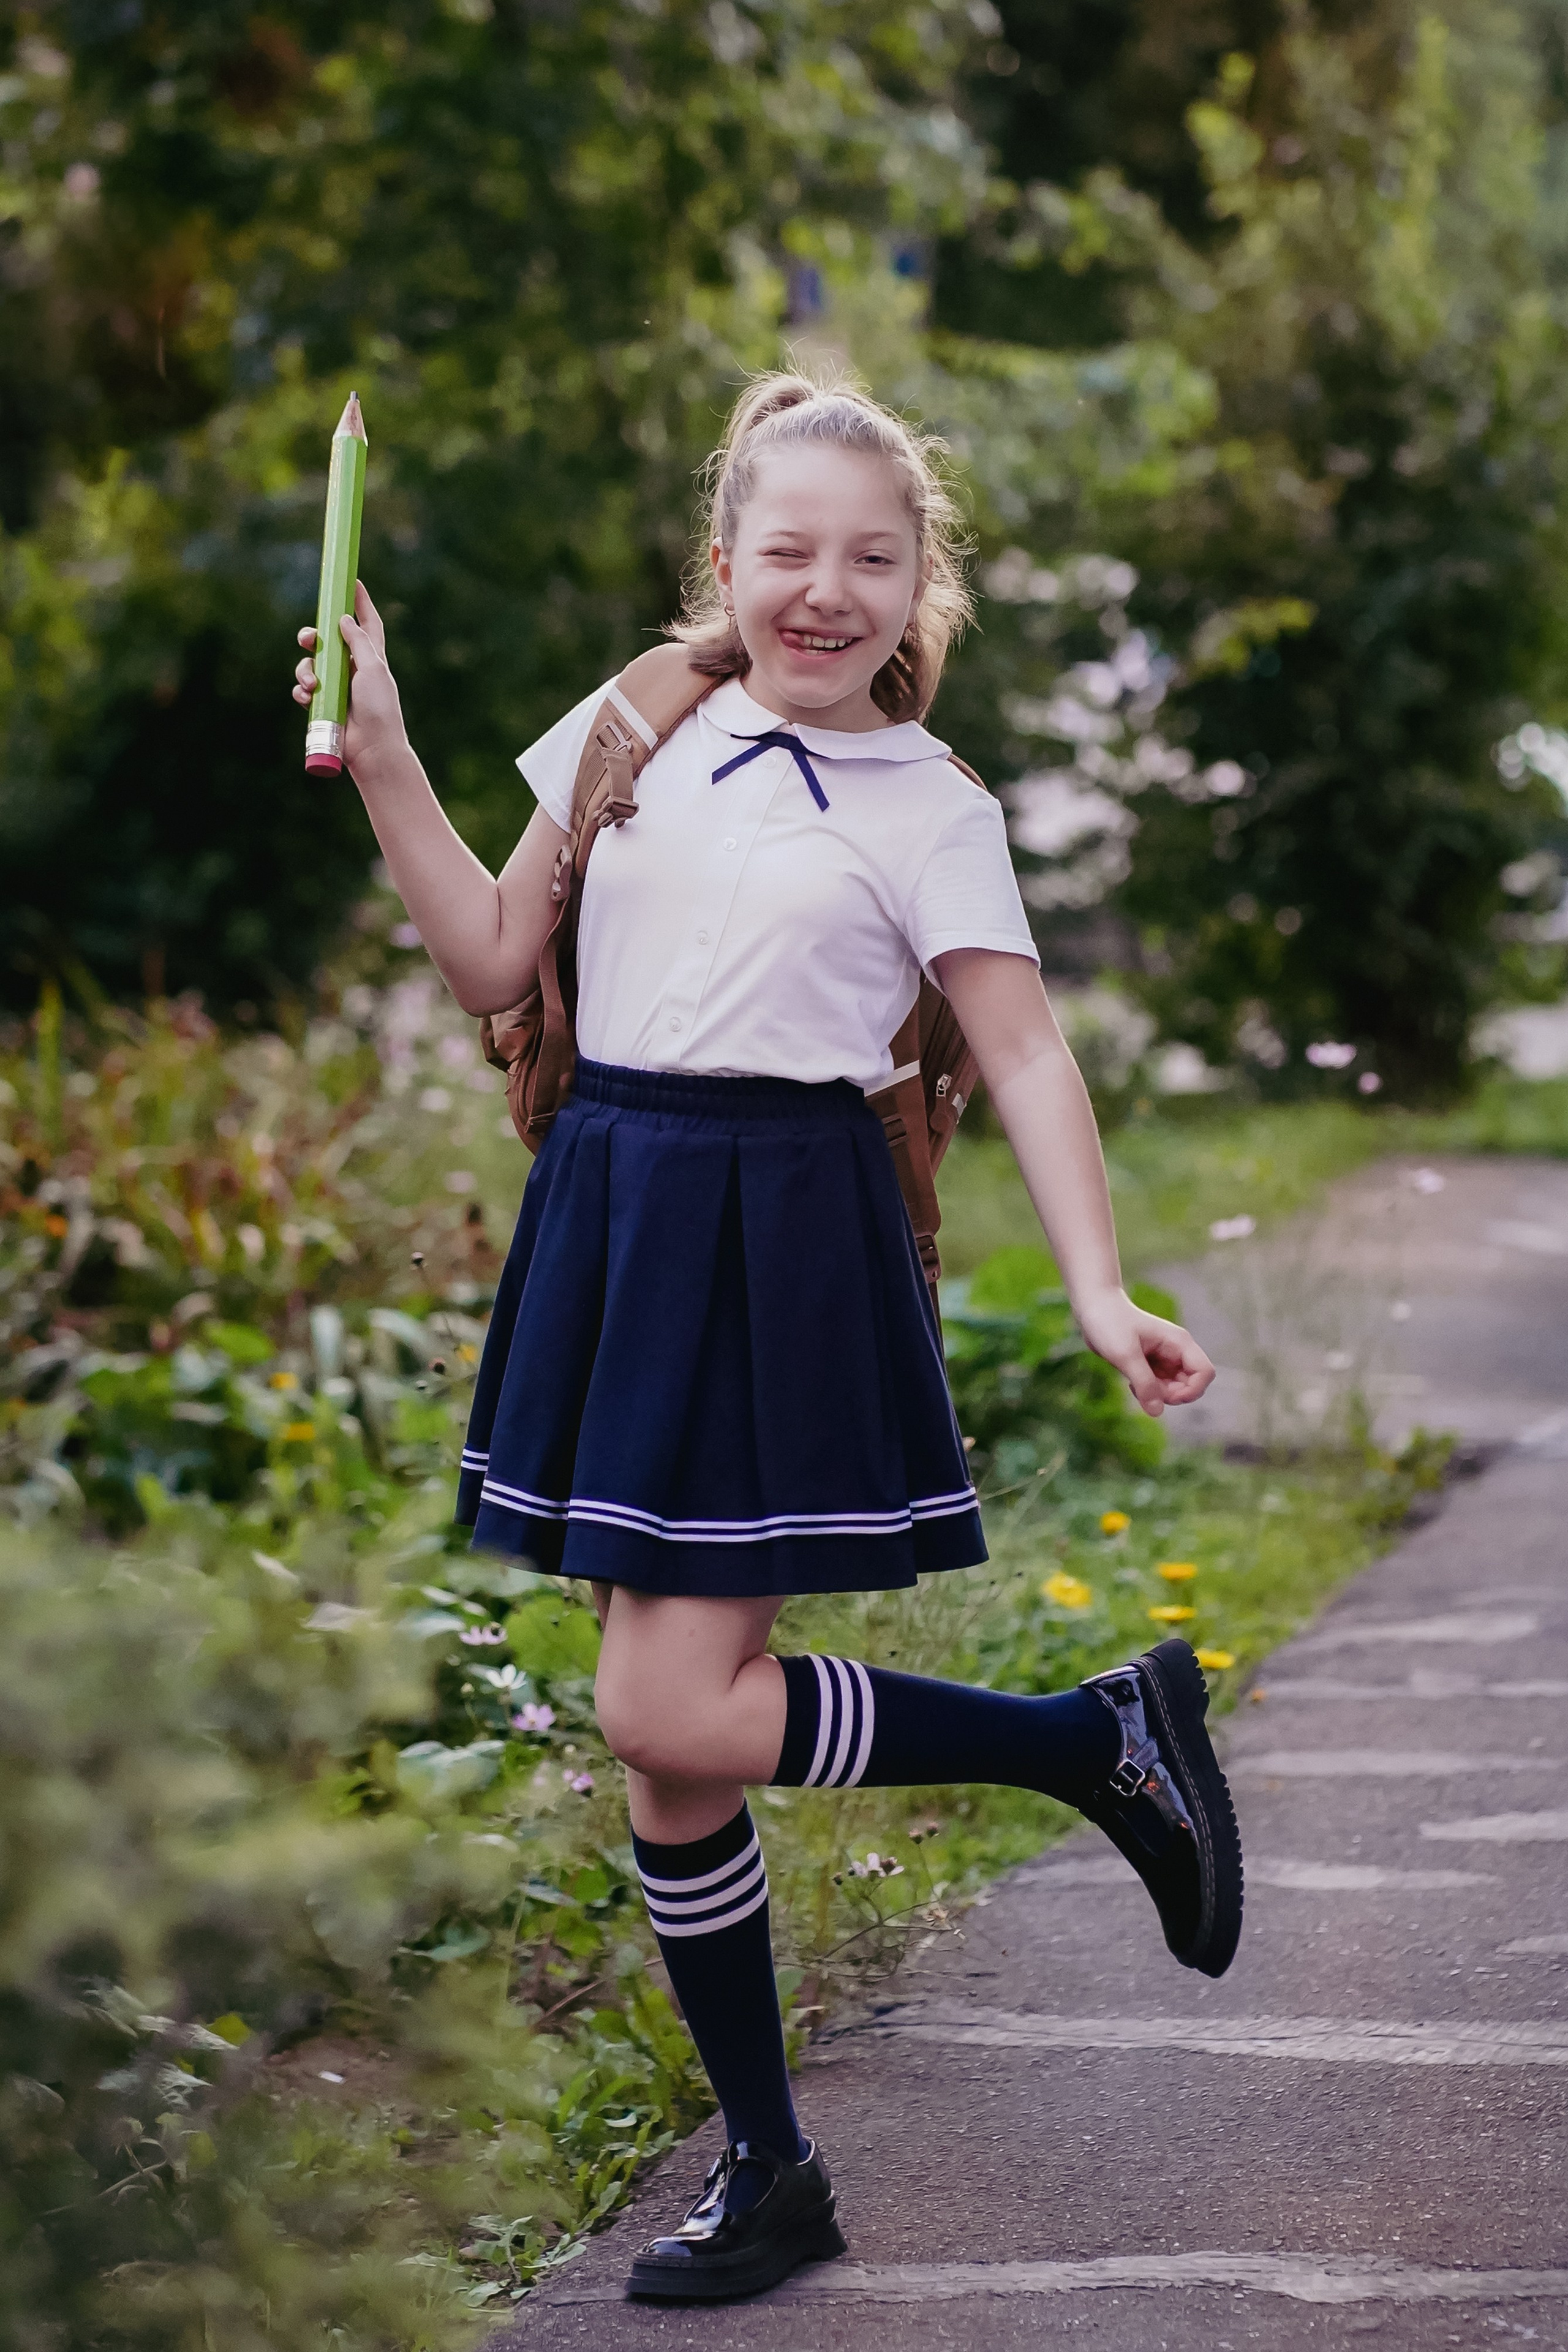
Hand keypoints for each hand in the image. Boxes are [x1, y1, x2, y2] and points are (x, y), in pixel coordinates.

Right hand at [291, 581, 407, 774]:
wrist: (372, 749)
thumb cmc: (379, 708)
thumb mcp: (374, 668)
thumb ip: (359, 641)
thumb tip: (344, 618)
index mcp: (371, 656)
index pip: (367, 622)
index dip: (360, 602)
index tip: (352, 580)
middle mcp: (353, 668)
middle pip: (327, 640)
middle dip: (312, 636)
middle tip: (308, 638)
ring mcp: (337, 686)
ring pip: (310, 664)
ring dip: (304, 669)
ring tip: (311, 682)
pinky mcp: (323, 704)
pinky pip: (303, 689)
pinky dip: (302, 690)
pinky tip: (307, 697)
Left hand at [1074, 1288, 1214, 1418]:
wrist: (1094, 1308)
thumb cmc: (1110, 1323)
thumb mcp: (1125, 1355)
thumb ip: (1144, 1383)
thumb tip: (1157, 1412)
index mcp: (1179, 1343)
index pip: (1205, 1372)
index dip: (1192, 1390)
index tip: (1167, 1396)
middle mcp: (1176, 1351)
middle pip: (1190, 1385)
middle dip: (1170, 1395)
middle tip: (1143, 1389)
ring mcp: (1165, 1359)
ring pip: (1174, 1389)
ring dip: (1157, 1394)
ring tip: (1134, 1384)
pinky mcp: (1151, 1366)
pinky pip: (1159, 1388)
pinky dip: (1147, 1391)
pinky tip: (1131, 1383)